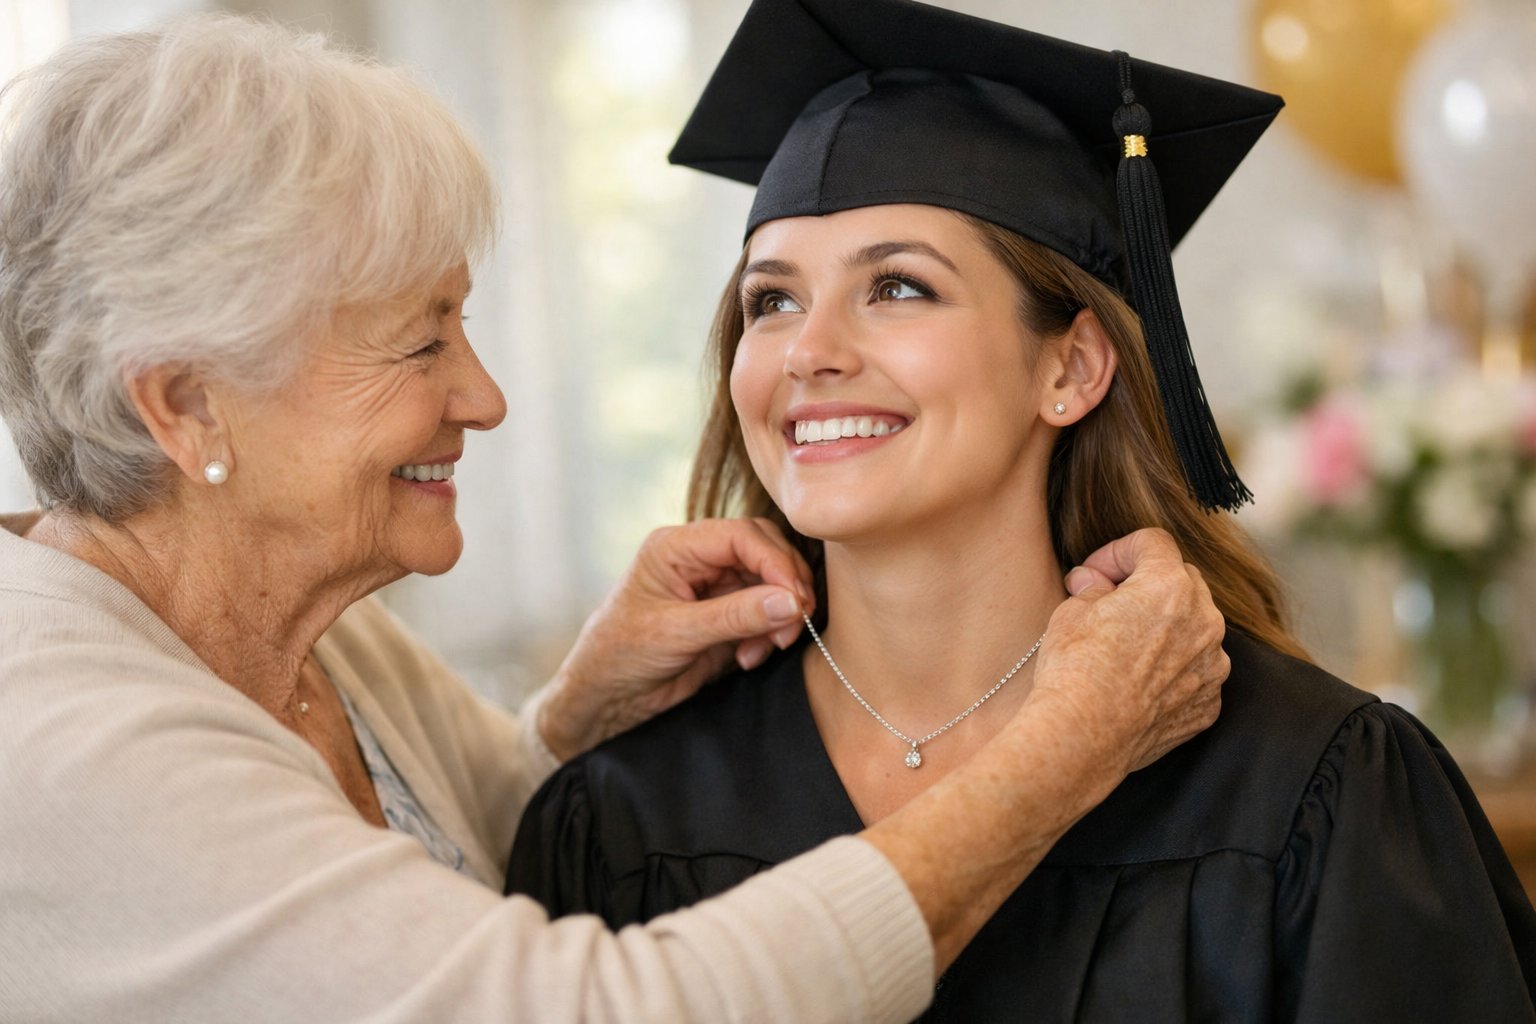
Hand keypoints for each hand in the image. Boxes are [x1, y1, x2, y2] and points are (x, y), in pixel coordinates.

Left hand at [538, 518, 814, 759]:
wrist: (606, 699)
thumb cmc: (620, 656)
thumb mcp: (676, 634)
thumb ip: (735, 616)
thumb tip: (791, 602)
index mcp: (676, 547)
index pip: (742, 535)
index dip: (776, 562)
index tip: (797, 598)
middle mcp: (698, 559)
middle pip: (764, 551)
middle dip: (785, 586)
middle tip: (795, 622)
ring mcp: (714, 586)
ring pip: (770, 583)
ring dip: (779, 614)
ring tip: (769, 646)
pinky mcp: (725, 615)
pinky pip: (764, 612)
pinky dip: (768, 633)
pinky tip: (750, 656)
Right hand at [1028, 528, 1227, 772]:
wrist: (1083, 736)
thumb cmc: (1074, 669)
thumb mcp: (1071, 612)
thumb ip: (1093, 588)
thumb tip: (1094, 582)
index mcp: (1170, 586)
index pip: (1152, 543)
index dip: (1117, 552)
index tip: (1095, 574)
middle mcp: (1204, 621)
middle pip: (1182, 580)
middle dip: (1147, 586)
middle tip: (1109, 605)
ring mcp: (1213, 666)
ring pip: (1195, 628)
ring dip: (1166, 628)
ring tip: (1125, 649)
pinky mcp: (1209, 703)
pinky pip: (1196, 672)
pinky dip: (1173, 670)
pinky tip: (1137, 684)